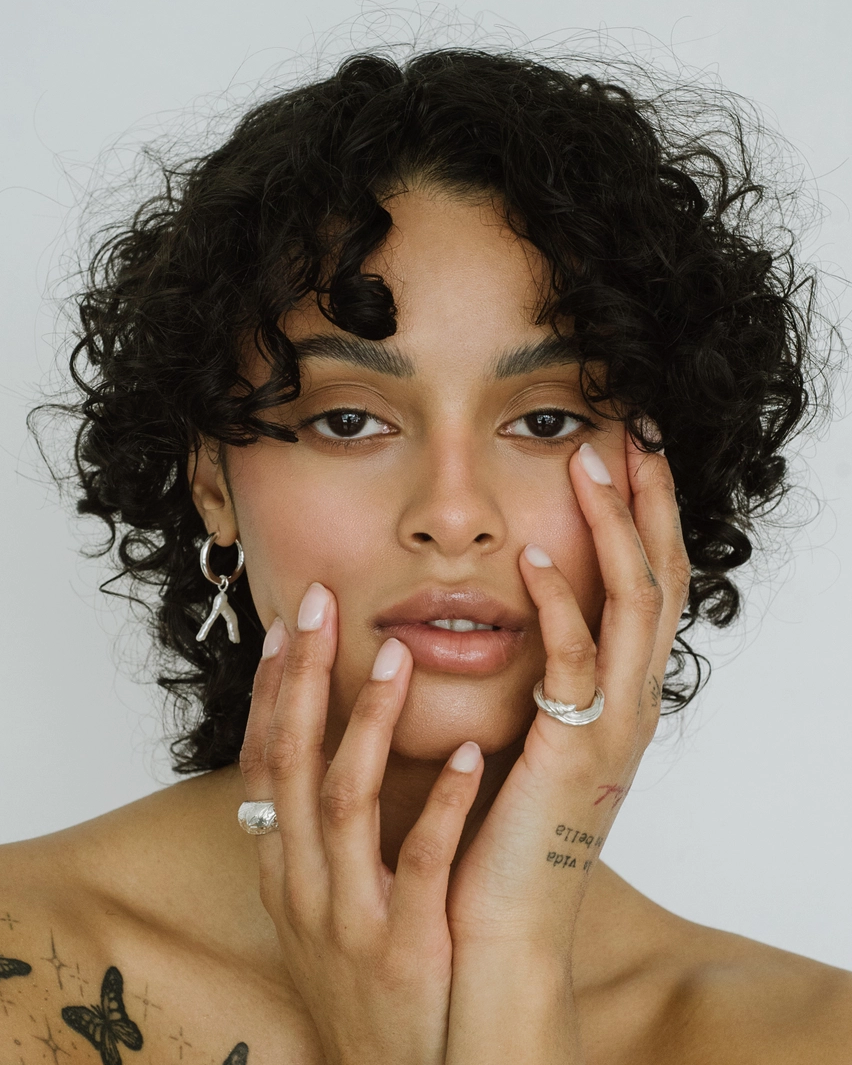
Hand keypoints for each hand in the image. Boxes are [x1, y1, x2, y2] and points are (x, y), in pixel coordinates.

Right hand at [240, 587, 484, 1064]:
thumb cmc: (371, 978)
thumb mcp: (328, 903)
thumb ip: (330, 831)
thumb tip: (339, 746)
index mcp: (284, 869)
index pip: (264, 764)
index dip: (270, 692)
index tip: (285, 626)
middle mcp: (301, 886)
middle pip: (291, 764)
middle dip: (300, 680)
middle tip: (316, 606)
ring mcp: (348, 920)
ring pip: (343, 803)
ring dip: (368, 725)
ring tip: (396, 660)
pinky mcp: (403, 950)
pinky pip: (422, 864)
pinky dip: (443, 805)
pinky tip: (471, 757)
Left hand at [445, 432, 690, 950]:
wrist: (498, 922)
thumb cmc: (502, 824)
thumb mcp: (532, 731)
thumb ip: (536, 674)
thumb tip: (512, 608)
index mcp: (623, 693)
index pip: (651, 584)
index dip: (647, 516)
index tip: (629, 452)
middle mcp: (634, 701)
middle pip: (663, 577)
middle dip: (650, 500)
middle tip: (633, 430)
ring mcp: (614, 725)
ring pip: (636, 603)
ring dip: (616, 526)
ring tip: (592, 460)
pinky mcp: (574, 749)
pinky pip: (578, 661)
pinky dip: (565, 602)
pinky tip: (537, 556)